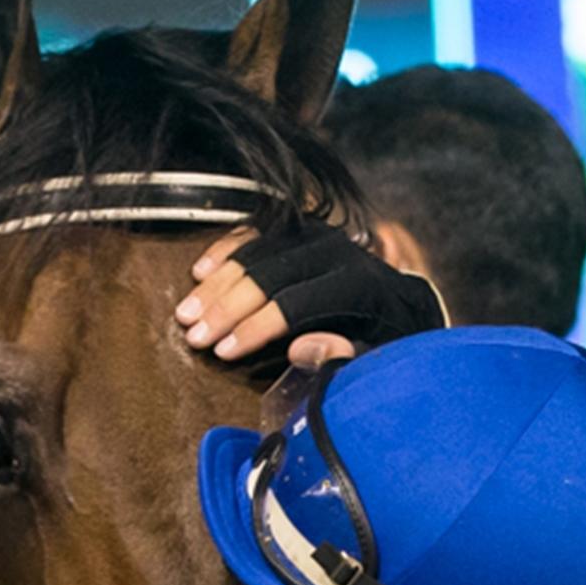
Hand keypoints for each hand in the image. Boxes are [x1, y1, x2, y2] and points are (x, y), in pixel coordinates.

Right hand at [174, 221, 446, 363]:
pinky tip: (200, 272)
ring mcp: (315, 234)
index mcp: (357, 285)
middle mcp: (336, 251)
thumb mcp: (379, 357)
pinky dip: (226, 250)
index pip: (297, 303)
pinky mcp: (299, 227)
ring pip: (257, 252)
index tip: (223, 352)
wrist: (399, 300)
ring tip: (186, 313)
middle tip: (193, 335)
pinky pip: (255, 231)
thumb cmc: (384, 338)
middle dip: (227, 308)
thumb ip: (345, 357)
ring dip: (217, 283)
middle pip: (270, 275)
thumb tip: (297, 349)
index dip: (256, 328)